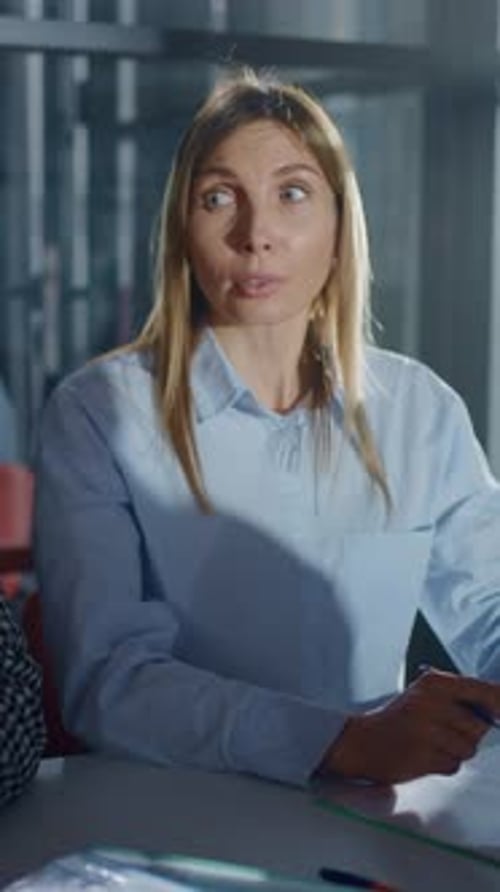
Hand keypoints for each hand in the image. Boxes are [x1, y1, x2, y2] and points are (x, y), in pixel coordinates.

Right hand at [320, 669, 499, 783]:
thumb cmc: (401, 718)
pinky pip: (454, 765)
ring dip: (456, 751)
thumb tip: (498, 710)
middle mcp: (431, 701)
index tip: (498, 712)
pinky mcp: (422, 756)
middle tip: (443, 732)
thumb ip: (460, 698)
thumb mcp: (426, 695)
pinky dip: (444, 764)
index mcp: (435, 682)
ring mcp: (426, 730)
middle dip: (468, 734)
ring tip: (433, 744)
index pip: (485, 690)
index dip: (498, 703)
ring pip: (468, 748)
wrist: (363, 741)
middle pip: (479, 725)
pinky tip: (425, 755)